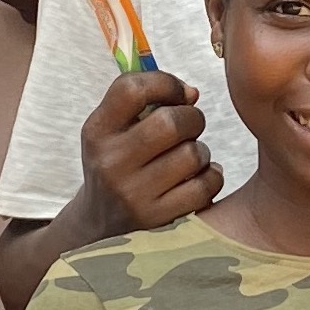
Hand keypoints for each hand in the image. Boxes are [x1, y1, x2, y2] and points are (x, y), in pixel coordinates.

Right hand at [81, 68, 219, 234]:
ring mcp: (133, 194)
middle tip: (191, 126)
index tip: (179, 93)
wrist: (100, 226)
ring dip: (201, 150)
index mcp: (97, 132)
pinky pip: (204, 186)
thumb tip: (192, 94)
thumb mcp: (113, 130)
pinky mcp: (157, 218)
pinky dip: (211, 177)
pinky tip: (199, 177)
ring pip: (192, 154)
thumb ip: (146, 104)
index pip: (132, 89)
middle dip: (192, 118)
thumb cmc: (118, 164)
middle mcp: (111, 162)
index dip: (165, 83)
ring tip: (191, 156)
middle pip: (170, 122)